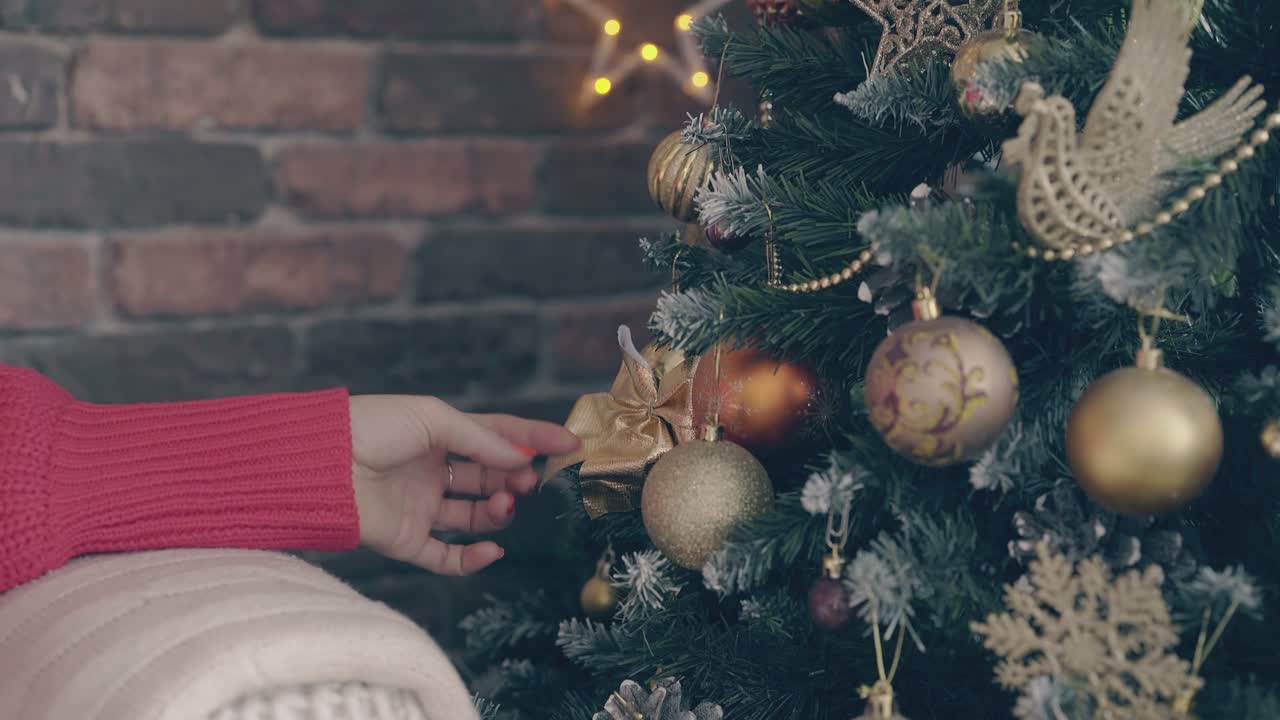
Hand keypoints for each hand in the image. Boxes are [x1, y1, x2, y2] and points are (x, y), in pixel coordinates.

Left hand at [349, 396, 579, 575]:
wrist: (321, 463)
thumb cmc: (372, 426)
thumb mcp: (434, 418)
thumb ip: (482, 440)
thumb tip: (522, 459)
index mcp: (440, 434)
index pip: (497, 437)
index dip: (534, 439)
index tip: (571, 443)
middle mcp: (433, 471)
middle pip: (490, 478)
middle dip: (517, 478)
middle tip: (532, 479)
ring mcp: (421, 506)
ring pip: (475, 517)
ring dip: (499, 512)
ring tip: (505, 503)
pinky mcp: (406, 540)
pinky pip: (447, 557)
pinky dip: (473, 558)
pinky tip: (492, 549)